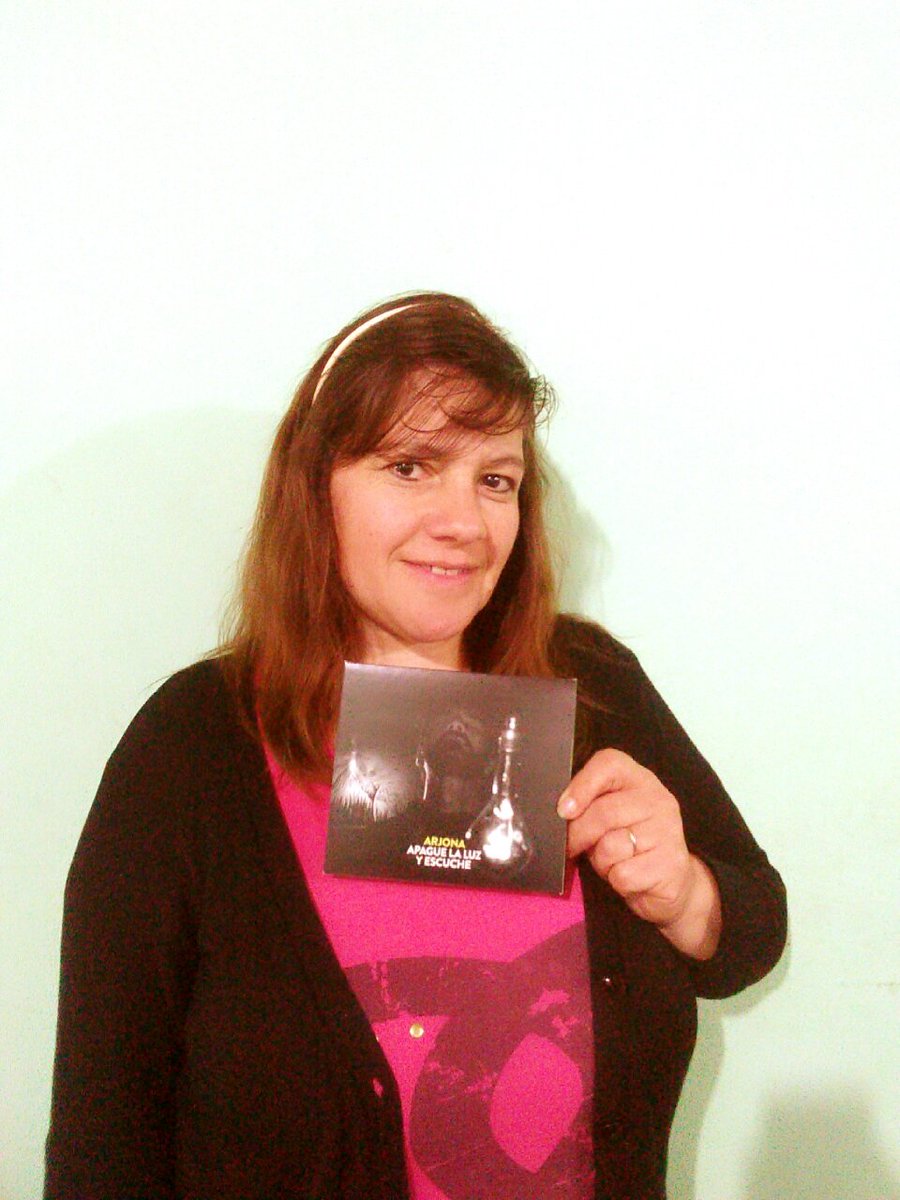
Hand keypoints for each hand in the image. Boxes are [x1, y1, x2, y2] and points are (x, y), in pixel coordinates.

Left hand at [558, 748, 720, 958]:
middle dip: (578, 834)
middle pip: (603, 811)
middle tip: (572, 847)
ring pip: (610, 846)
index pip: (609, 763)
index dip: (582, 784)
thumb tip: (559, 812)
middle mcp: (658, 800)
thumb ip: (589, 807)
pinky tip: (629, 878)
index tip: (563, 810)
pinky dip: (617, 881)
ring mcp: (668, 831)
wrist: (671, 883)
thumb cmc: (630, 847)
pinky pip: (623, 874)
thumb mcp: (608, 820)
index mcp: (640, 780)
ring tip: (612, 862)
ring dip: (600, 862)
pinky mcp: (671, 864)